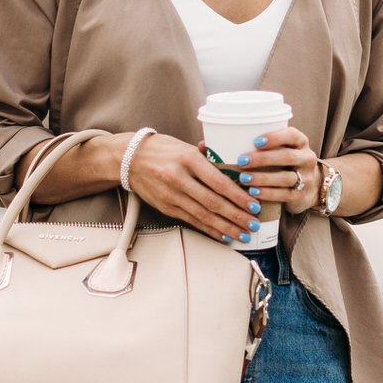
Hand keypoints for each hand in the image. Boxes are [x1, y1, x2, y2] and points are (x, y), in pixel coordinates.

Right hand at [124, 132, 264, 245]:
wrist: (128, 159)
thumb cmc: (161, 149)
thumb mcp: (185, 146)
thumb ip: (208, 158)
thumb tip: (234, 167)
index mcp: (188, 159)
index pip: (218, 182)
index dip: (238, 197)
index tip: (254, 205)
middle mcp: (179, 178)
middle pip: (213, 203)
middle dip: (236, 216)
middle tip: (253, 225)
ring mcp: (171, 195)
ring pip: (203, 216)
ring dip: (226, 228)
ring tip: (243, 235)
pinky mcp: (166, 207)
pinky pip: (192, 221)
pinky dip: (209, 230)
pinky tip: (223, 235)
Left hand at [219, 125, 318, 210]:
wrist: (308, 188)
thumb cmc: (280, 165)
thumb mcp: (271, 153)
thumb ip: (245, 146)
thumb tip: (204, 146)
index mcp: (298, 142)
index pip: (292, 135)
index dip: (275, 137)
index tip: (256, 141)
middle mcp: (305, 158)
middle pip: (288, 156)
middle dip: (264, 159)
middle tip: (242, 161)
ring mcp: (306, 178)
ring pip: (286, 177)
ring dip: (264, 178)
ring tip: (244, 180)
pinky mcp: (301, 196)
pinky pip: (285, 195)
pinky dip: (269, 194)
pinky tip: (254, 193)